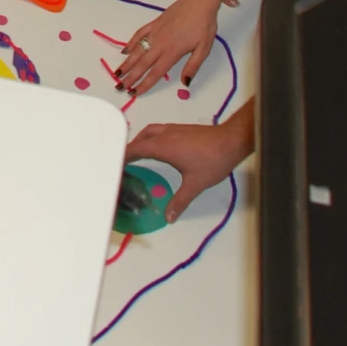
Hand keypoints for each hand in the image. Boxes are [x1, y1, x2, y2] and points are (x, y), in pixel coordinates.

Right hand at [114, 0, 221, 93]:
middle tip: (119, 86)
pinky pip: (138, 35)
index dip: (144, 84)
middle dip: (130, 77)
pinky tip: (125, 51)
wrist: (199, 2)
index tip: (134, 92)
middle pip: (142, 64)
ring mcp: (155, 33)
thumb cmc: (204, 26)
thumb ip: (193, 66)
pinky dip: (130, 43)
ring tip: (117, 72)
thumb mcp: (204, 49)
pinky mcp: (154, 24)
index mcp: (172, 52)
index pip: (155, 73)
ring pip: (137, 51)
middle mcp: (160, 44)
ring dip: (127, 63)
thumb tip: (185, 83)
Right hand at [124, 118, 251, 221]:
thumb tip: (169, 217)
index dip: (123, 155)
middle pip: (141, 138)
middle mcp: (166, 135)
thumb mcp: (195, 184)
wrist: (231, 141)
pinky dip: (154, 137)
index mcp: (163, 146)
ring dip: (142, 140)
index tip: (114, 162)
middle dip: (131, 147)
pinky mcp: (184, 129)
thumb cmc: (212, 161)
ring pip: (151, 131)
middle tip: (125, 159)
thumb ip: (179, 201)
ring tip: (140, 152)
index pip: (136, 149)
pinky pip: (161, 130)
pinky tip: (162, 148)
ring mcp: (175, 129)